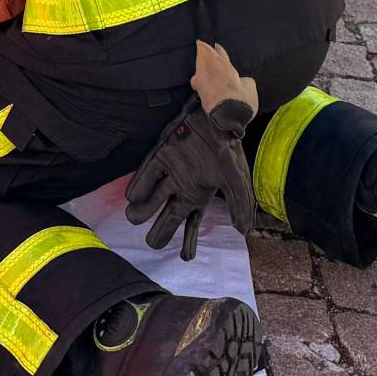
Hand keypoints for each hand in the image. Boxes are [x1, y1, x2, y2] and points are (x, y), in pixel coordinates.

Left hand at [125, 96, 256, 261]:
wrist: (218, 117)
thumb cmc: (228, 148)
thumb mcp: (236, 178)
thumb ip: (240, 204)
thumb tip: (244, 231)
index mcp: (200, 195)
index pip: (192, 224)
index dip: (189, 242)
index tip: (186, 258)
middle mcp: (183, 186)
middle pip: (168, 216)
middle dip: (160, 231)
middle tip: (153, 244)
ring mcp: (171, 171)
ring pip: (153, 197)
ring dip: (143, 209)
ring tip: (133, 218)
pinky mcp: (162, 153)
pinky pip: (148, 172)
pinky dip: (140, 185)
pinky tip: (132, 197)